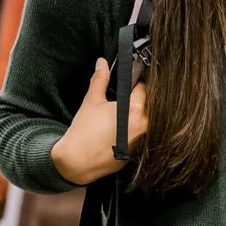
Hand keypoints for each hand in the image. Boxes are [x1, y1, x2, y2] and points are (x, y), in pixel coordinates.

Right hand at [49, 58, 147, 185]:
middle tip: (120, 102)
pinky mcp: (136, 153)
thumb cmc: (84, 132)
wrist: (77, 162)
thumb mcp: (92, 101)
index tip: (128, 85)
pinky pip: (139, 137)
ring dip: (136, 118)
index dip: (135, 84)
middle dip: (136, 101)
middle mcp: (143, 126)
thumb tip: (102, 63)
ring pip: (145, 123)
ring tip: (117, 119)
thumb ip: (100, 80)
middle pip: (147, 106)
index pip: (144, 89)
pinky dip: (132, 133)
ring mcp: (141, 141)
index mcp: (135, 110)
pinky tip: (117, 133)